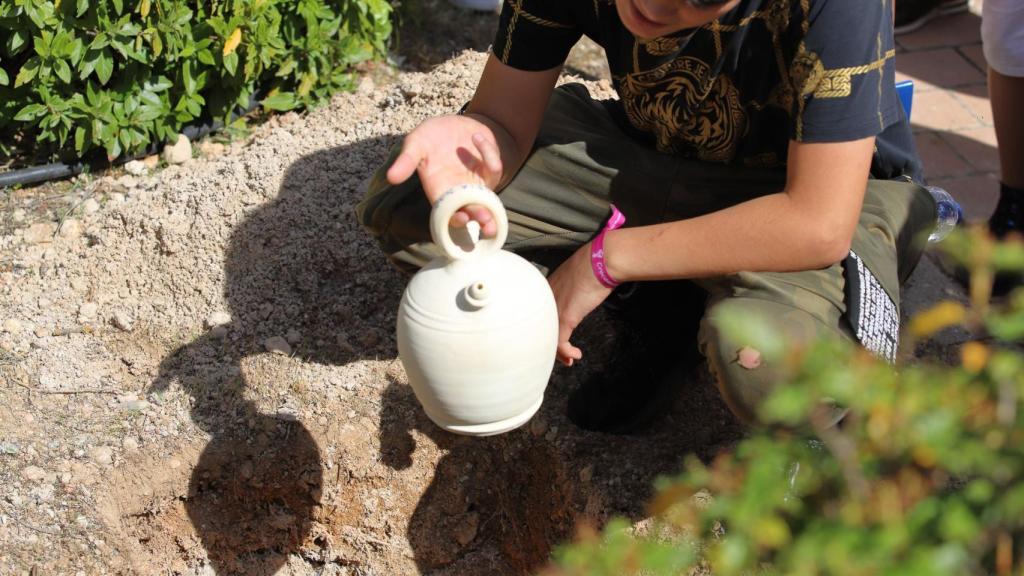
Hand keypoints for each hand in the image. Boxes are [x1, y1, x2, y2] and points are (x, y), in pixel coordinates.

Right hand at [386, 114, 503, 236]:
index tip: (461, 219)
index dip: (453, 218)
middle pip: (470, 212)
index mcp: (439, 189)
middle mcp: (459, 191)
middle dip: (478, 218)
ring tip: (492, 217)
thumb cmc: (431, 136)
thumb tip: (391, 178)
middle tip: (484, 221)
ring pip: (487, 202)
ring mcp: (477, 183)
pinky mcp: (490, 171)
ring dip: (491, 210)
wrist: (455, 122)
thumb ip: (406, 160)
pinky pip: (494, 168)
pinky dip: (489, 154)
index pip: (447, 212)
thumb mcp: (416, 143)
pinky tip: (476, 137)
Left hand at [547, 242, 613, 365]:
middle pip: (541, 329)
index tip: (559, 338)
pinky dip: (567, 353)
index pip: (541, 316)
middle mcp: (545, 299)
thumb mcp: (576, 278)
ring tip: (568, 359)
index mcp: (545, 289)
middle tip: (563, 355)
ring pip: (548, 338)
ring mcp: (553, 309)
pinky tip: (575, 355)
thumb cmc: (594, 265)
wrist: (601, 261)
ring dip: (559, 353)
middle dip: (552, 345)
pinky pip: (560, 342)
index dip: (548, 329)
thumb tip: (578, 295)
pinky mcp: (564, 317)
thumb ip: (570, 289)